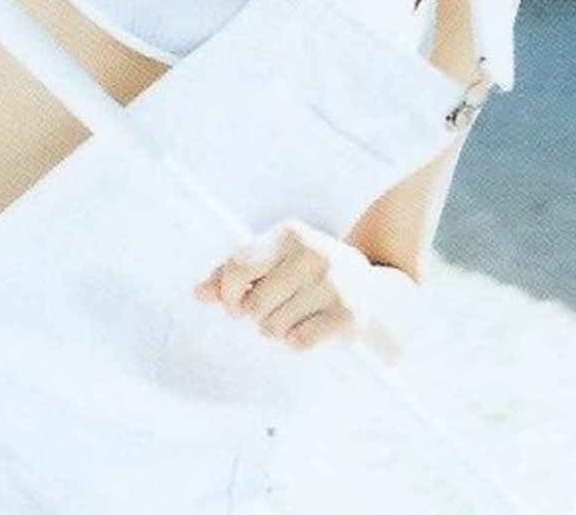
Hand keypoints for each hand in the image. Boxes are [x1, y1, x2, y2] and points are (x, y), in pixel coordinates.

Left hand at [193, 220, 373, 352]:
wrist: (377, 291)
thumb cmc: (312, 274)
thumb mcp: (279, 261)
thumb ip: (237, 272)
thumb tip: (197, 293)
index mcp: (291, 233)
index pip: (239, 265)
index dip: (226, 292)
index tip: (233, 305)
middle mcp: (313, 254)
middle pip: (254, 303)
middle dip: (256, 315)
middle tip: (272, 311)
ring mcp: (333, 284)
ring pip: (273, 327)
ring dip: (278, 330)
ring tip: (296, 317)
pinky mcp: (347, 315)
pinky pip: (298, 342)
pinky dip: (298, 342)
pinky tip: (312, 328)